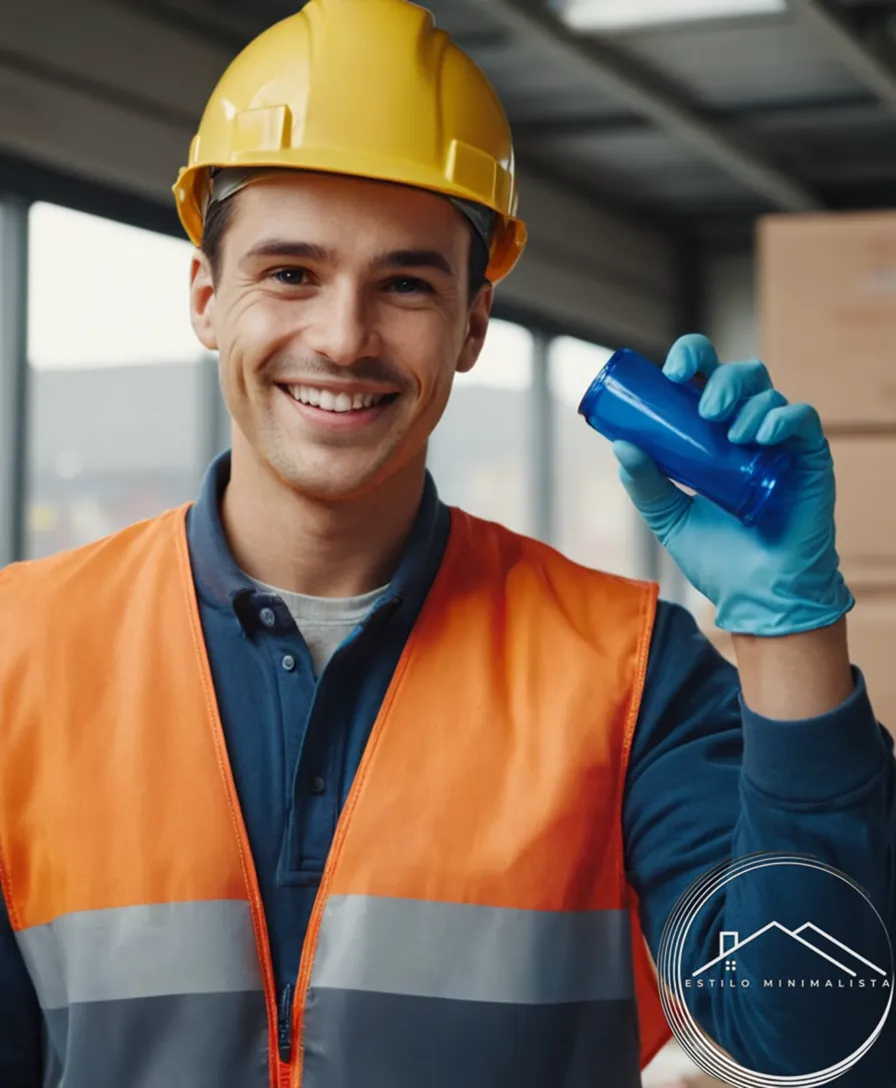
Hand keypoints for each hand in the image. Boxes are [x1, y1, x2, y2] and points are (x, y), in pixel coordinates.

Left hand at [612, 334, 853, 635]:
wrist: (756, 596)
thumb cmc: (717, 558)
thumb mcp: (670, 518)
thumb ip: (645, 485)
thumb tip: (620, 445)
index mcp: (712, 435)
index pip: (704, 376)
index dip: (691, 358)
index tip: (671, 372)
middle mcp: (747, 430)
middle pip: (740, 374)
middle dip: (721, 379)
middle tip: (705, 408)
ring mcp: (780, 442)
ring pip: (768, 392)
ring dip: (746, 405)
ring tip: (732, 437)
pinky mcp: (810, 457)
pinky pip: (803, 418)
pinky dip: (782, 419)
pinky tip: (762, 437)